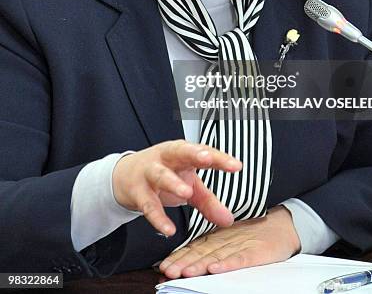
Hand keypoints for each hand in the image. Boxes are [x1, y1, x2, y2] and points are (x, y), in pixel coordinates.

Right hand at [112, 140, 241, 236]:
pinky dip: (158, 217)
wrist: (125, 176)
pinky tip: (169, 229)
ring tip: (186, 192)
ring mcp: (149, 172)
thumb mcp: (188, 185)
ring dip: (173, 182)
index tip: (236, 166)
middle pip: (180, 151)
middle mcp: (166, 158)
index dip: (220, 158)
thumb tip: (229, 220)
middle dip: (194, 153)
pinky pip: (148, 204)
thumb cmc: (163, 175)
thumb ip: (208, 201)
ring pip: (160, 175)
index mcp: (182, 153)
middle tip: (207, 158)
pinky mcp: (137, 191)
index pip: (204, 152)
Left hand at [159, 205, 300, 278]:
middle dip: (183, 262)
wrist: (284, 225)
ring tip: (185, 271)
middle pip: (201, 253)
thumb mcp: (230, 239)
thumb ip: (210, 248)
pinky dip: (227, 264)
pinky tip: (216, 268)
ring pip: (216, 256)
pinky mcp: (256, 251)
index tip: (164, 265)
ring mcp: (240, 245)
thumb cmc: (254, 235)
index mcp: (218, 237)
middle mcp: (225, 240)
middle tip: (169, 270)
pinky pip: (240, 259)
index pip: (195, 248)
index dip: (179, 256)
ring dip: (199, 264)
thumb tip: (184, 262)